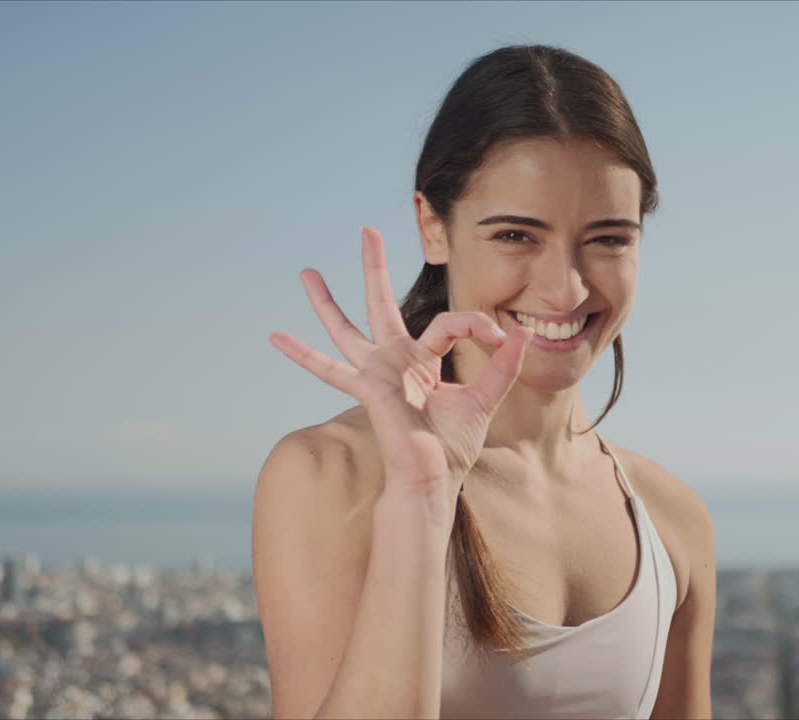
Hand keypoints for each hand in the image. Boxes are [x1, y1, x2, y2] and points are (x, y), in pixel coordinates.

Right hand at [269, 227, 533, 506]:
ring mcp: (376, 373)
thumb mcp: (485, 400)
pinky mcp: (367, 388)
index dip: (477, 325)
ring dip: (325, 301)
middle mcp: (395, 361)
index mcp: (423, 361)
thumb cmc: (453, 447)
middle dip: (375, 268)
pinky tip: (276, 337)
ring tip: (305, 271)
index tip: (500, 336)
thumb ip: (502, 368)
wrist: (434, 479)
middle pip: (381, 303)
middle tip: (367, 230)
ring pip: (346, 329)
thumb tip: (523, 334)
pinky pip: (329, 368)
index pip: (448, 323)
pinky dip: (301, 353)